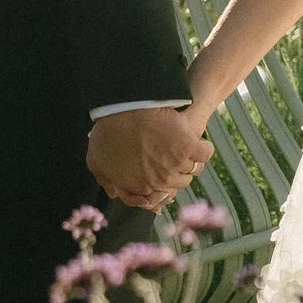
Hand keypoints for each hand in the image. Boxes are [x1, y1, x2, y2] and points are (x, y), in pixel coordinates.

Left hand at [87, 106, 211, 211]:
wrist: (121, 107)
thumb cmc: (107, 132)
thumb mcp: (96, 162)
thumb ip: (107, 181)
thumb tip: (115, 193)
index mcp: (142, 187)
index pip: (162, 195)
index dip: (164, 183)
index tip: (162, 170)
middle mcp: (161, 180)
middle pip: (180, 182)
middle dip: (177, 170)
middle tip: (171, 154)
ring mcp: (175, 164)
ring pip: (193, 168)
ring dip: (190, 158)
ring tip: (182, 144)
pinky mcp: (188, 147)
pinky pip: (205, 153)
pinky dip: (203, 148)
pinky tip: (196, 141)